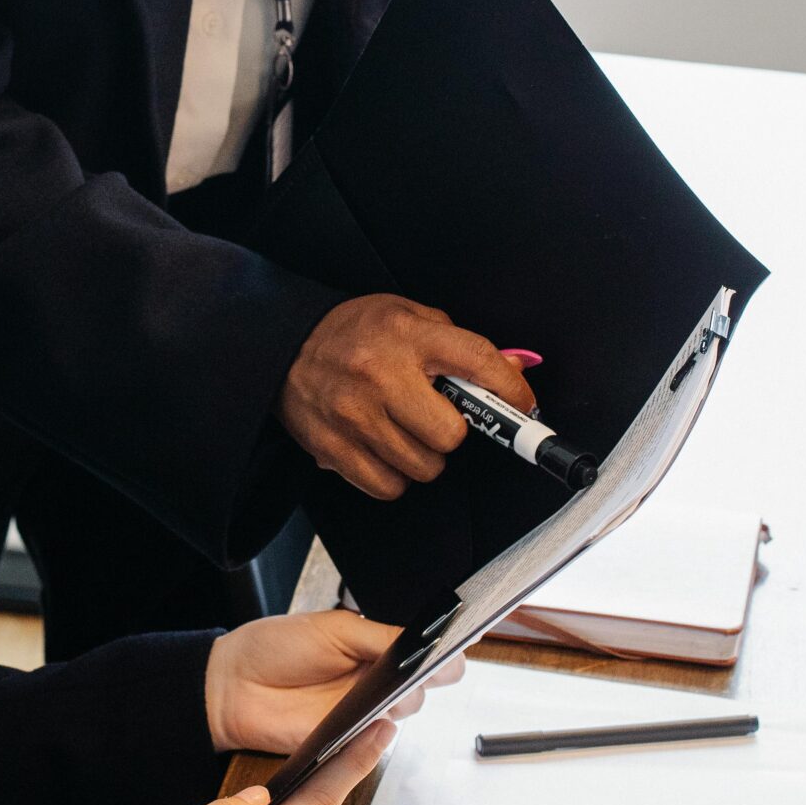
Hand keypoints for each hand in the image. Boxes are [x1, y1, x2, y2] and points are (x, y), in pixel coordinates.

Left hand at [204, 606, 464, 752]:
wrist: (231, 684)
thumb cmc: (274, 647)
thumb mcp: (331, 629)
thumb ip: (378, 636)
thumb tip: (420, 642)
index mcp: (373, 650)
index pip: (423, 654)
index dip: (443, 653)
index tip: (454, 647)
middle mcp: (374, 684)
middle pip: (424, 686)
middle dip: (427, 676)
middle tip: (422, 667)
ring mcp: (361, 714)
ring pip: (404, 713)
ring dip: (402, 700)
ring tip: (389, 686)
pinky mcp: (345, 742)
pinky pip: (374, 741)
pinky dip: (378, 729)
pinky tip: (373, 715)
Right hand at [278, 296, 534, 498]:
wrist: (283, 347)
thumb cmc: (353, 332)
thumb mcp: (408, 317)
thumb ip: (459, 344)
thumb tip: (516, 371)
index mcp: (407, 336)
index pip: (477, 363)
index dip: (511, 391)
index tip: (522, 405)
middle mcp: (381, 374)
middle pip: (451, 434)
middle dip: (451, 431)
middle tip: (435, 416)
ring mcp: (355, 415)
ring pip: (424, 468)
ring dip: (422, 456)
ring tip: (402, 429)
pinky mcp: (333, 448)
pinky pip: (389, 487)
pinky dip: (393, 476)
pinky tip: (382, 449)